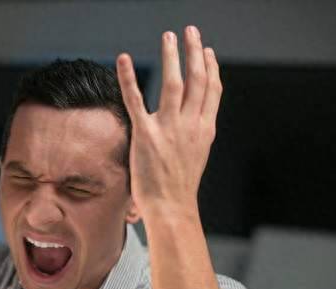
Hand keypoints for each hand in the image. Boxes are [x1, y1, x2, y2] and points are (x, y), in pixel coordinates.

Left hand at [116, 26, 221, 219]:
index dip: (211, 68)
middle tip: (191, 32)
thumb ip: (193, 135)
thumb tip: (190, 124)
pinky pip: (135, 100)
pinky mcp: (145, 135)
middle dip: (195, 52)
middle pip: (198, 80)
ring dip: (172, 56)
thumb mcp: (195, 157)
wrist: (171, 208)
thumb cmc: (179, 188)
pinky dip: (128, 78)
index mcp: (204, 130)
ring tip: (169, 37)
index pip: (212, 91)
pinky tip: (123, 59)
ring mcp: (169, 129)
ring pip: (174, 83)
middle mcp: (190, 125)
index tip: (208, 52)